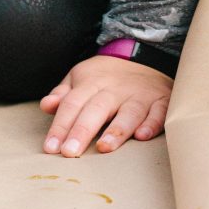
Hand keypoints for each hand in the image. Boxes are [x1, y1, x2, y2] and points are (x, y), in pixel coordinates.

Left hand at [39, 54, 171, 157]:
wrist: (144, 55)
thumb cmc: (105, 77)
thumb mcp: (80, 78)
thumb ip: (63, 94)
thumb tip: (46, 105)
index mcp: (91, 82)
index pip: (72, 104)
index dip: (60, 126)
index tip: (51, 148)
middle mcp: (115, 89)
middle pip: (96, 109)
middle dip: (82, 131)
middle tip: (69, 152)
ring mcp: (140, 94)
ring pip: (129, 112)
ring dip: (116, 130)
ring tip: (104, 147)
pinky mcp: (162, 100)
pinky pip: (159, 112)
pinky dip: (152, 124)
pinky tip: (142, 136)